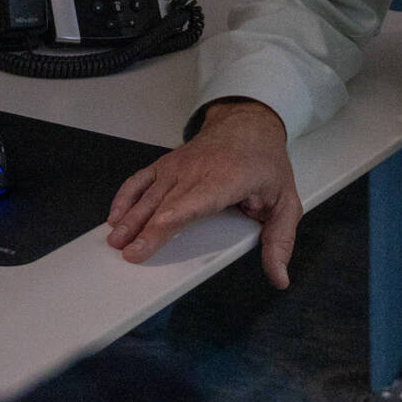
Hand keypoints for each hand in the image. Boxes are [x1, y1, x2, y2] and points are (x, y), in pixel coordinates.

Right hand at [105, 99, 302, 284]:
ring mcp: (177, 166)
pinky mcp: (166, 164)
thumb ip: (280, 242)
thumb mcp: (286, 203)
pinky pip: (140, 180)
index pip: (194, 202)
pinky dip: (124, 197)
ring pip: (148, 194)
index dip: (171, 218)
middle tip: (127, 253)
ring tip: (114, 240)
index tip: (155, 233)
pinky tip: (115, 216)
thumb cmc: (265, 165)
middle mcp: (197, 172)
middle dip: (143, 228)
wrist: (247, 125)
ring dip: (129, 217)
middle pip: (165, 203)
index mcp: (227, 180)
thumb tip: (279, 277)